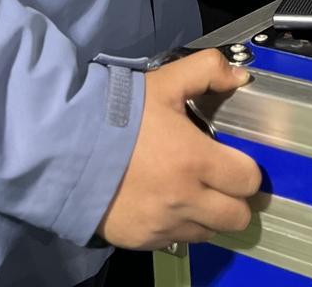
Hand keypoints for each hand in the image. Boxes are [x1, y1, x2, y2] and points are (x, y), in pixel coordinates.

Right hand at [95, 50, 262, 249]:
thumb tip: (239, 76)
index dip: (246, 171)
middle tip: (219, 182)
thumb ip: (207, 71)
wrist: (63, 148)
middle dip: (234, 200)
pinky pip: (175, 240)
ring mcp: (163, 224)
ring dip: (206, 216)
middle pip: (236, 218)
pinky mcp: (141, 240)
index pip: (248, 181)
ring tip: (190, 193)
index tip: (234, 162)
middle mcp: (184, 200)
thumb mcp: (164, 83)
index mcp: (196, 161)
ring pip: (208, 233)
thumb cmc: (117, 115)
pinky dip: (176, 226)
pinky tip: (162, 203)